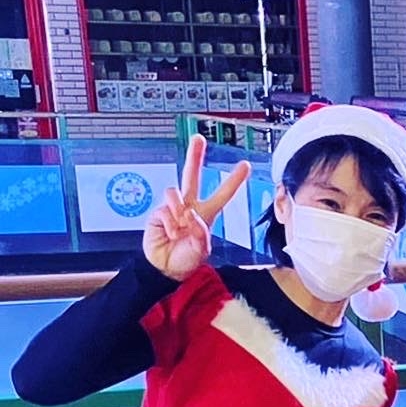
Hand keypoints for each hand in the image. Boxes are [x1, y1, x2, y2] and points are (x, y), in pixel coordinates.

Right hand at [143, 134, 250, 281]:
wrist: (165, 268)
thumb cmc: (186, 260)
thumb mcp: (201, 251)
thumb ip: (200, 234)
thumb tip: (191, 215)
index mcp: (206, 214)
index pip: (222, 194)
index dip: (233, 180)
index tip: (245, 165)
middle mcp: (190, 207)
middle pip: (192, 176)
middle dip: (194, 156)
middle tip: (199, 138)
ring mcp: (173, 208)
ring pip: (175, 192)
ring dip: (179, 210)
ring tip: (180, 229)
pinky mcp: (158, 212)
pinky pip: (165, 209)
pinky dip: (169, 222)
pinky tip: (171, 233)